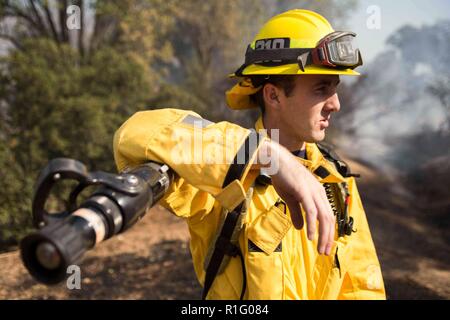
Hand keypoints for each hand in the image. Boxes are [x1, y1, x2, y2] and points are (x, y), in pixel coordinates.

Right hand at [256, 139, 335, 254]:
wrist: (276, 161)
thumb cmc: (283, 176)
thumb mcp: (290, 198)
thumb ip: (297, 213)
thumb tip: (301, 228)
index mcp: (318, 193)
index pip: (328, 215)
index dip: (328, 231)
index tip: (325, 244)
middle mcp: (319, 192)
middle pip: (329, 219)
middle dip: (328, 237)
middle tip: (324, 251)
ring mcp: (312, 191)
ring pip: (323, 217)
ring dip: (322, 235)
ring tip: (320, 248)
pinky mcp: (304, 191)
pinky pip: (311, 212)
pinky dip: (312, 225)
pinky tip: (310, 236)